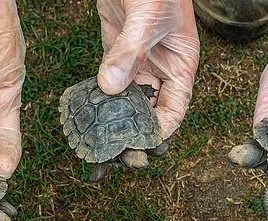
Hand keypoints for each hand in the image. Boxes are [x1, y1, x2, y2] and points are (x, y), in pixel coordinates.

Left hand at [97, 0, 199, 139]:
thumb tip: (111, 87)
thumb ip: (129, 52)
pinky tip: (87, 114)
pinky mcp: (116, 50)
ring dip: (113, 121)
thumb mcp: (147, 17)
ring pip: (127, 101)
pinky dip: (99, 99)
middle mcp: (161, 68)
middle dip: (133, 133)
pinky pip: (110, 83)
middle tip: (113, 155)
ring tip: (96, 144)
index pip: (174, 111)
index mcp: (180, 65)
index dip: (158, 133)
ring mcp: (138, 60)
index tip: (137, 148)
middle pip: (149, 112)